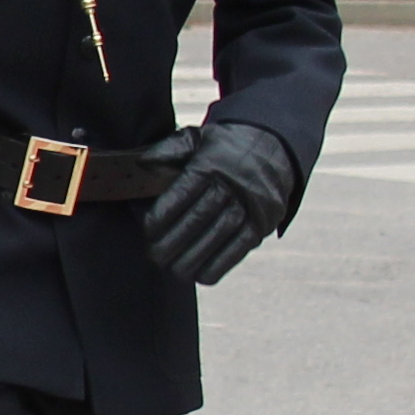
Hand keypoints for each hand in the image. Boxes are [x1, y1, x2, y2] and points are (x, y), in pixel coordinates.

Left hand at [139, 118, 298, 286]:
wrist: (272, 148)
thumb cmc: (222, 149)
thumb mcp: (196, 138)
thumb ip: (168, 150)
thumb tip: (142, 164)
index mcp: (211, 164)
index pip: (184, 192)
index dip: (164, 213)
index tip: (147, 230)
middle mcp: (233, 184)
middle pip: (201, 216)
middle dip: (174, 240)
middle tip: (154, 256)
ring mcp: (252, 204)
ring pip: (221, 234)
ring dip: (195, 257)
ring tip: (174, 270)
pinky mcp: (264, 222)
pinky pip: (242, 246)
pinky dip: (222, 264)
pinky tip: (202, 276)